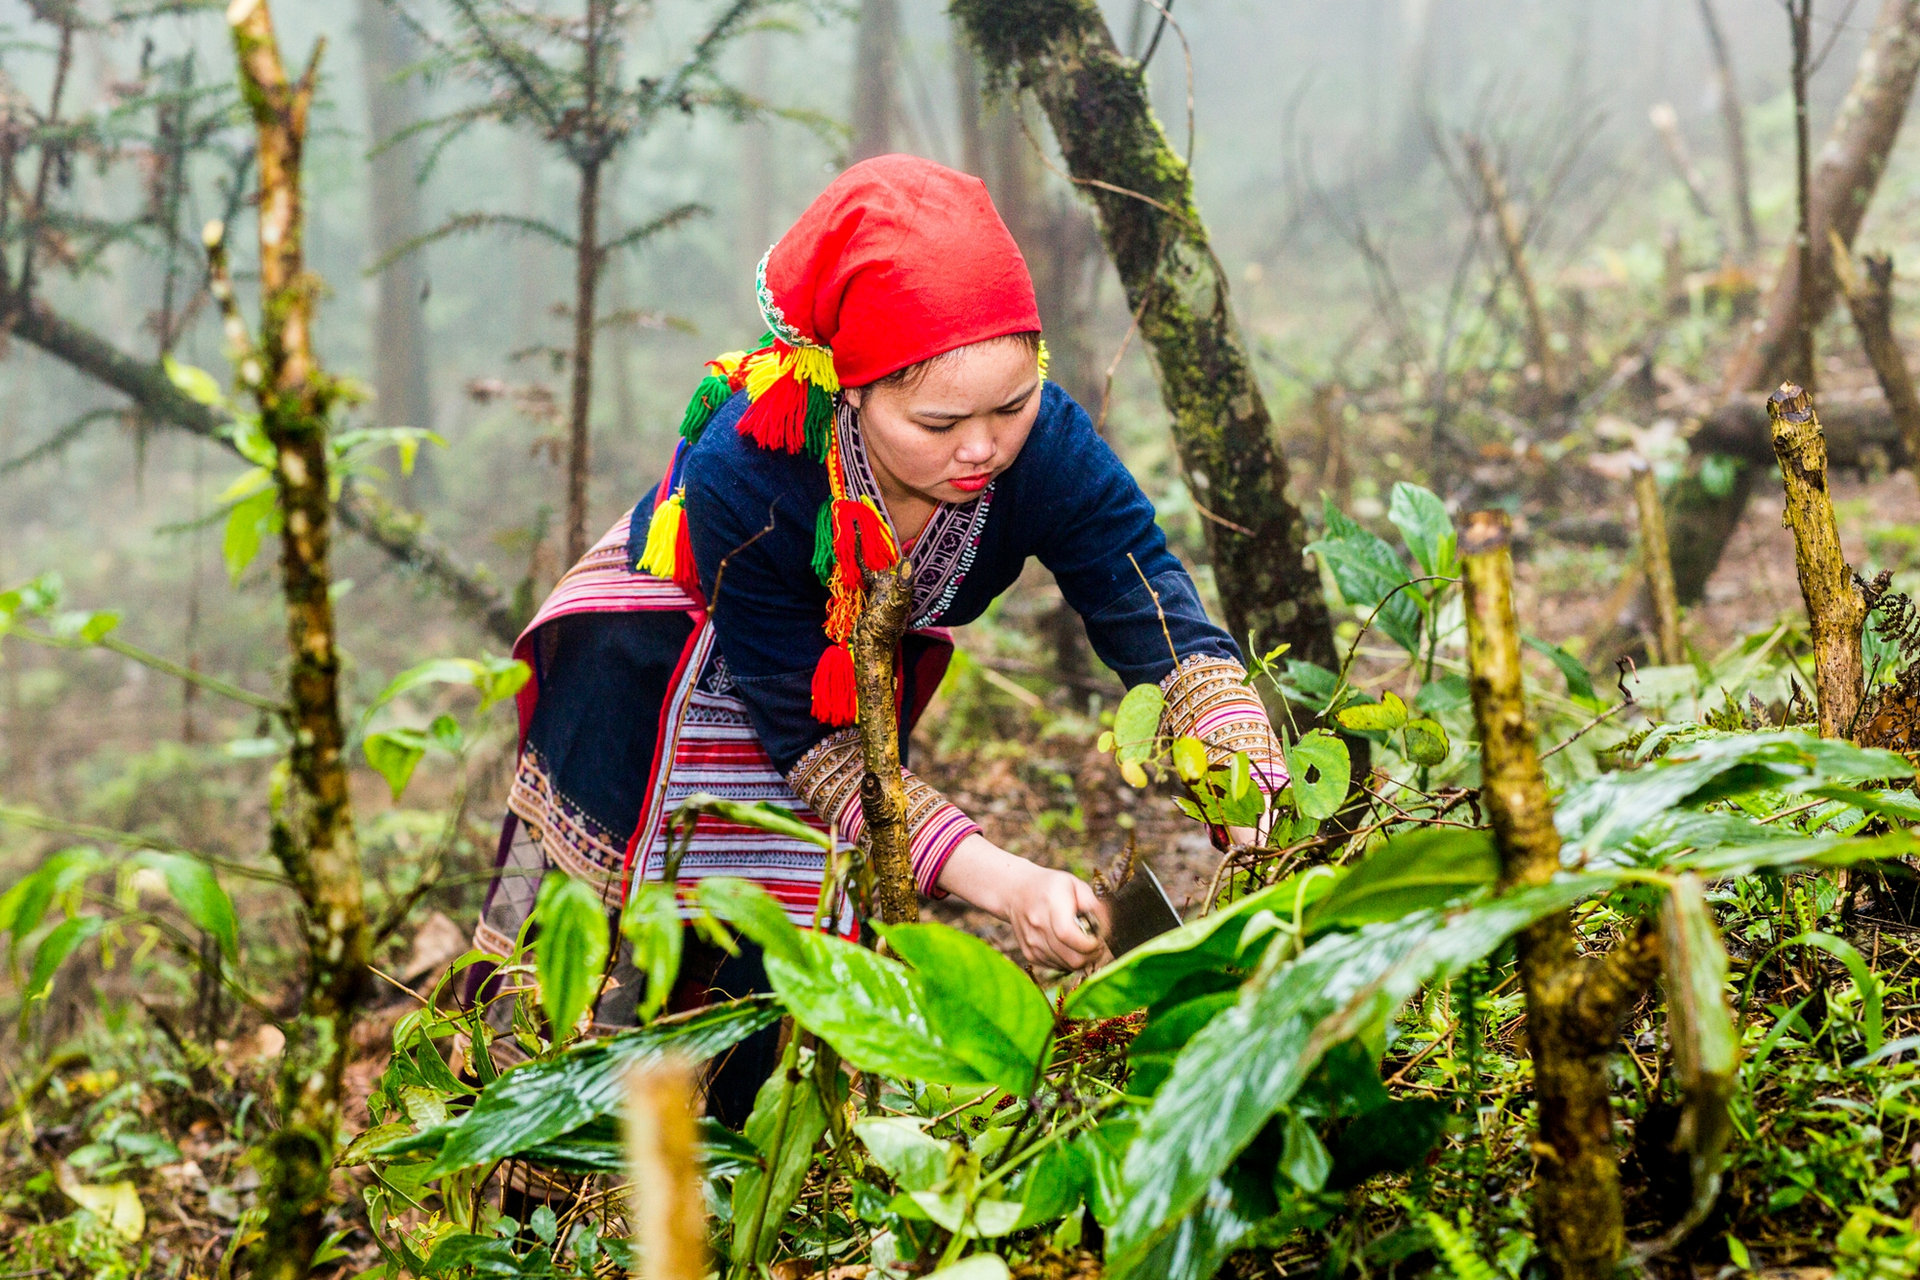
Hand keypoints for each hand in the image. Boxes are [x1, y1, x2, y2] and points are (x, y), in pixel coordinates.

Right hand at [935, 835, 1108, 971]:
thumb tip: (1109, 928)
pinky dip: (1069, 961)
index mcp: (1051, 903)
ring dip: (1082, 959)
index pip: (1068, 934)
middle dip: (1092, 955)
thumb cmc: (1052, 887)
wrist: (1016, 892)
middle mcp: (1038, 926)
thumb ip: (1094, 905)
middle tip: (1098, 944)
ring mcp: (1032, 943)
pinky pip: (1058, 967)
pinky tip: (1069, 946)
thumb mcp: (1075, 885)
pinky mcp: (1030, 955)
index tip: (1100, 939)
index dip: (1090, 944)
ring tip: (1084, 942)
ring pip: (1067, 966)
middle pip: (1072, 958)